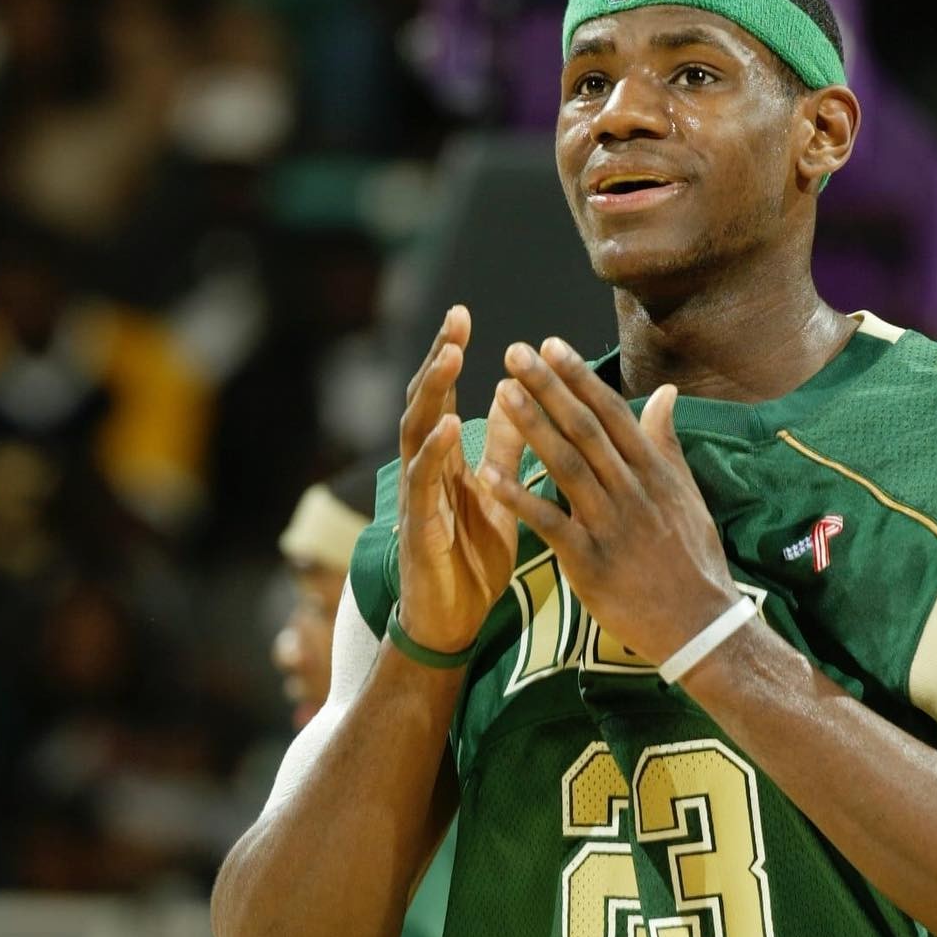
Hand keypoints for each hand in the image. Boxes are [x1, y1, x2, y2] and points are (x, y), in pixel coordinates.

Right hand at [397, 306, 523, 651]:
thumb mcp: (499, 494)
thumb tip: (520, 397)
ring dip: (433, 396)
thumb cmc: (471, 557)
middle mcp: (424, 472)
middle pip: (424, 404)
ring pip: (416, 436)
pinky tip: (449, 427)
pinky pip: (423, 486)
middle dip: (437, 361)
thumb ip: (507, 448)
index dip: (448, 356)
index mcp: (444, 462)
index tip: (462, 314)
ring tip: (451, 358)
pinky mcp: (419, 531)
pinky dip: (434, 454)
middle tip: (455, 321)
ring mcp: (416, 499)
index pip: (443, 397)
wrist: (452, 623)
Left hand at [477, 337, 739, 666]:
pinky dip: (519, 497)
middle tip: (515, 352)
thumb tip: (666, 393)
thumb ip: (667, 444)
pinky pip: (550, 523)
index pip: (612, 413)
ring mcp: (612, 525)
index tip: (550, 344)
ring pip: (567, 466)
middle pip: (586, 430)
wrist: (700, 626)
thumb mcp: (687, 496)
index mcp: (655, 473)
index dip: (579, 378)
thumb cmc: (693, 562)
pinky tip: (488, 475)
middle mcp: (634, 491)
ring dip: (533, 427)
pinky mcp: (591, 562)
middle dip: (549, 388)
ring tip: (501, 393)